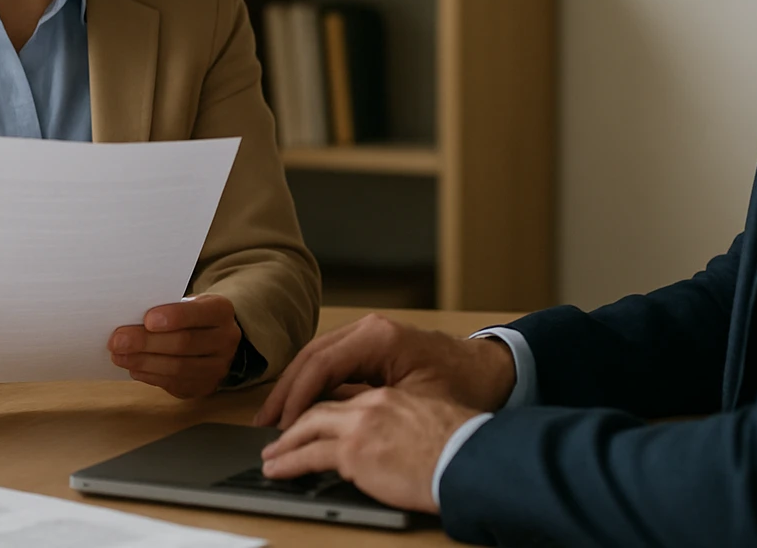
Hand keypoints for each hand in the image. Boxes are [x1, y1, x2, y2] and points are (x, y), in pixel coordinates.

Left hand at [109, 294, 241, 398]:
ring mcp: (218, 366)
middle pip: (184, 343)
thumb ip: (166, 309)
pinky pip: (174, 384)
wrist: (214, 337)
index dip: (173, 317)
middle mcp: (226, 339)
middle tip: (117, 341)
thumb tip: (130, 320)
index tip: (146, 319)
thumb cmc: (191, 316)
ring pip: (178, 368)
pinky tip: (133, 367)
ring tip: (119, 356)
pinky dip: (150, 376)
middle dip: (147, 342)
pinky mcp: (205, 386)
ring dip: (143, 362)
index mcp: (222, 311)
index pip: (199, 314)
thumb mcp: (187, 303)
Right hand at [254, 313, 515, 428]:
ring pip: (318, 357)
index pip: (321, 365)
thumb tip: (328, 427)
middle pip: (312, 357)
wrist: (492, 371)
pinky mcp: (372, 345)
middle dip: (287, 391)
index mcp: (379, 338)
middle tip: (264, 423)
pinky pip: (332, 361)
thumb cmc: (463, 386)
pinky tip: (301, 406)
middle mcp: (370, 329)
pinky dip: (314, 383)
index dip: (298, 397)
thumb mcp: (415, 405)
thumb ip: (370, 411)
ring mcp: (370, 334)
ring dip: (296, 386)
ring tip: (275, 418)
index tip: (282, 425)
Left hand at [261, 387, 478, 513]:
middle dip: (293, 416)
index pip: (343, 394)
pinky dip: (288, 460)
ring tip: (271, 454)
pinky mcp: (354, 450)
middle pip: (320, 404)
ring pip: (308, 426)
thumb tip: (388, 438)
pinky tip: (277, 469)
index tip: (306, 418)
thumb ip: (401, 419)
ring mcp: (360, 424)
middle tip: (276, 431)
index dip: (320, 405)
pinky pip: (308, 454)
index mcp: (389, 394)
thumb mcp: (427, 420)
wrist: (469, 459)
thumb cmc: (460, 447)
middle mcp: (371, 402)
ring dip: (285, 441)